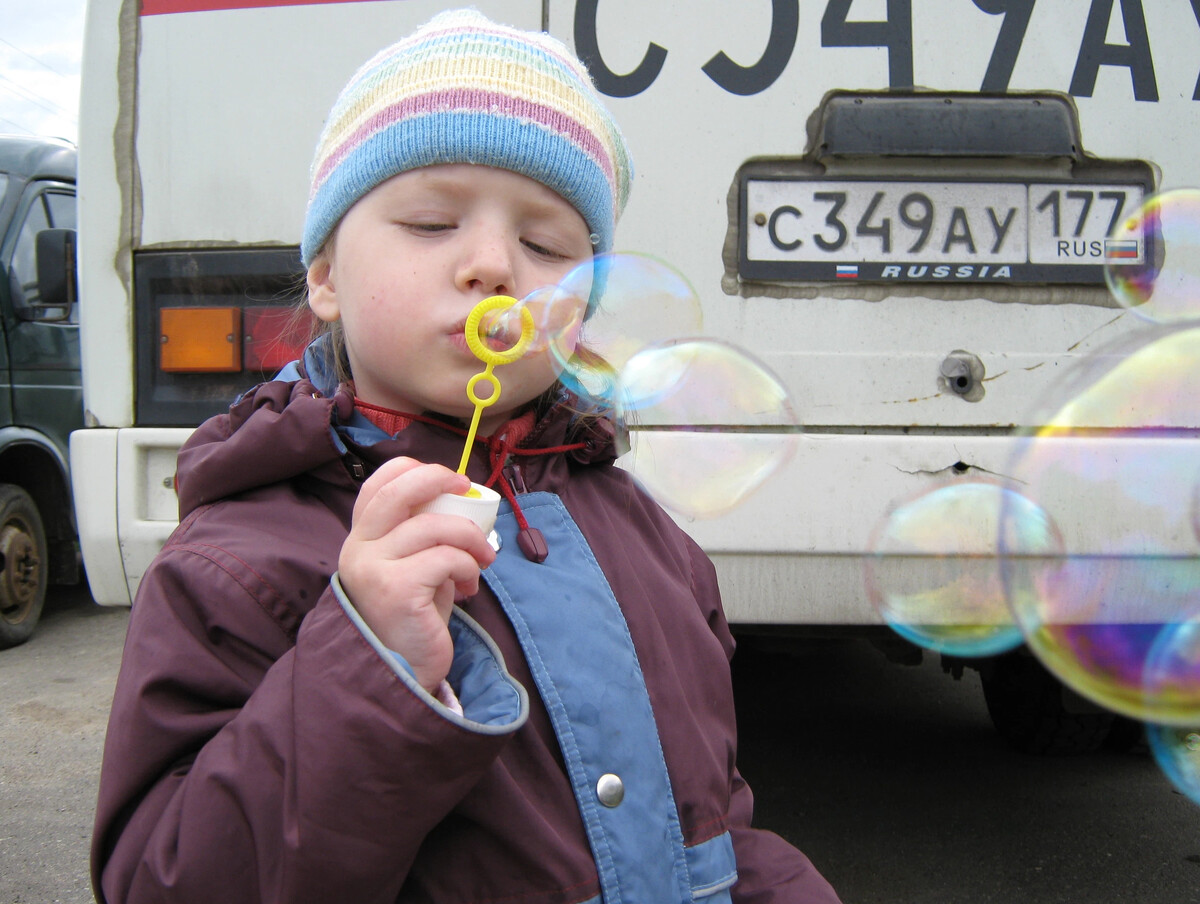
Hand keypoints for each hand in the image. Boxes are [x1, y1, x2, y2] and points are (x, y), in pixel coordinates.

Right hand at [338, 458, 496, 691]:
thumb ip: (422, 535)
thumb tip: (460, 500)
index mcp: (360, 540)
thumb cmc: (415, 618)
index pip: (377, 485)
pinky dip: (468, 567)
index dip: (413, 470)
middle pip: (397, 492)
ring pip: (433, 526)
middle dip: (438, 479)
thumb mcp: (413, 567)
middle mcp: (358, 549)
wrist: (403, 672)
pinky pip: (446, 558)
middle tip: (466, 488)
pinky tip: (468, 587)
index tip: (448, 479)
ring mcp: (373, 569)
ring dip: (470, 539)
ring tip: (482, 561)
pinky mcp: (396, 589)